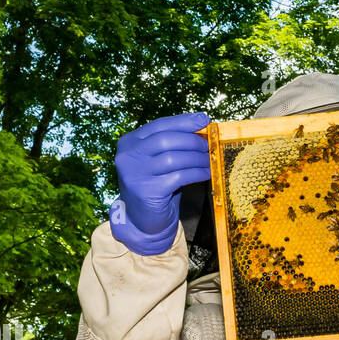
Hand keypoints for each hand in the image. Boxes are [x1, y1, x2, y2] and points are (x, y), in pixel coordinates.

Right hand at [110, 113, 211, 255]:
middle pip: (166, 139)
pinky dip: (197, 173)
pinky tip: (207, 173)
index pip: (159, 125)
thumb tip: (202, 123)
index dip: (184, 121)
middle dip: (193, 141)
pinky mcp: (146, 190)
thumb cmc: (156, 184)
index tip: (204, 119)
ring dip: (197, 158)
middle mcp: (128, 156)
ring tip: (210, 160)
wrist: (143, 219)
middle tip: (209, 146)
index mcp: (130, 142)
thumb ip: (172, 142)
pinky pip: (179, 176)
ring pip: (174, 158)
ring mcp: (135, 173)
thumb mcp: (159, 159)